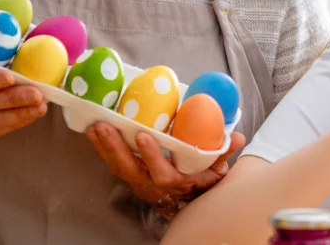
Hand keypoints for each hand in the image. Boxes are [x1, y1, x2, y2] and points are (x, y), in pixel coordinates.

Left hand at [86, 123, 245, 219]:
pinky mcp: (131, 177)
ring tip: (93, 126)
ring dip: (104, 146)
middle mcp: (153, 185)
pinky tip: (94, 133)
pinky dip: (103, 149)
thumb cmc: (203, 183)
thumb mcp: (218, 171)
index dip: (151, 155)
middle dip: (115, 147)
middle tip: (104, 126)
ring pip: (118, 166)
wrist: (189, 202)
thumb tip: (236, 136)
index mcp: (176, 182)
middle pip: (130, 169)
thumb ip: (223, 153)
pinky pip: (114, 164)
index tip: (144, 135)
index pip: (161, 172)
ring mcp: (140, 182)